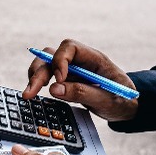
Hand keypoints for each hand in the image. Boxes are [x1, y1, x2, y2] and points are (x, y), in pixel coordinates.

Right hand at [22, 39, 138, 122]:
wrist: (126, 107)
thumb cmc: (121, 101)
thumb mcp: (108, 100)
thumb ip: (82, 94)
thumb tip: (54, 89)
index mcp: (94, 59)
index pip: (70, 48)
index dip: (59, 61)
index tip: (58, 80)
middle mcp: (79, 61)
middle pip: (51, 56)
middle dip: (39, 72)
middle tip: (31, 92)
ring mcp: (70, 71)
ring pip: (44, 64)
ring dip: (34, 77)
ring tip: (29, 94)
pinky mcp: (64, 81)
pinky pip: (46, 76)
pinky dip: (37, 84)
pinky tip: (35, 95)